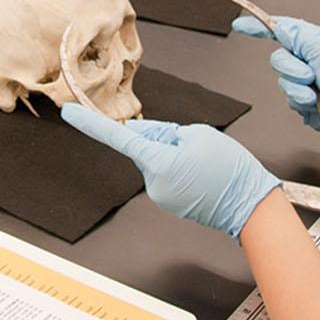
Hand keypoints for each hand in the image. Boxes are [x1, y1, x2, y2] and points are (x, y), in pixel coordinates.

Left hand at [61, 104, 280, 237]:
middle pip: (144, 147)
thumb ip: (164, 131)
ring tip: (202, 162)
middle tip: (193, 145)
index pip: (117, 138)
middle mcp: (152, 182)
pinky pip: (165, 174)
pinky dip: (178, 168)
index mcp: (158, 163)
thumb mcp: (198, 135)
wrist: (250, 206)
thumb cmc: (230, 170)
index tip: (68, 113)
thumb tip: (144, 134)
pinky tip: (201, 173)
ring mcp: (159, 195)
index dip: (90, 124)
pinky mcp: (168, 201)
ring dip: (173, 154)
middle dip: (162, 139)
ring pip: (156, 160)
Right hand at [232, 15, 319, 137]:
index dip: (259, 26)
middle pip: (278, 57)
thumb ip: (299, 34)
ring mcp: (305, 80)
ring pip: (282, 79)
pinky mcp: (302, 99)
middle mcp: (309, 59)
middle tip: (311, 75)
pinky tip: (316, 103)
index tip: (242, 25)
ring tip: (317, 92)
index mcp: (315, 41)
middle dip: (292, 68)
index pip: (282, 29)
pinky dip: (300, 101)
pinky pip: (288, 97)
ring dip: (298, 88)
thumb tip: (280, 27)